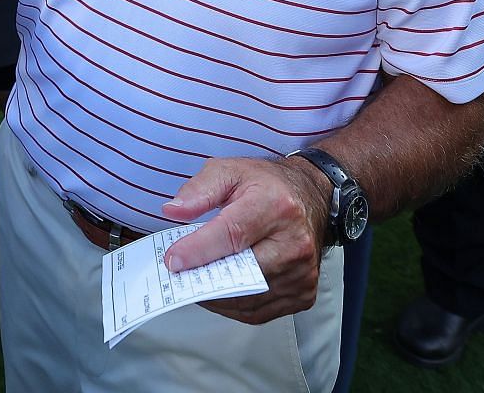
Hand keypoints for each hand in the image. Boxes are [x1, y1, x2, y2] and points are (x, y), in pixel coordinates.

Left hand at [159, 156, 327, 324]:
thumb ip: (199, 190)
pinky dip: (233, 306)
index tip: (173, 260)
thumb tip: (173, 211)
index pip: (232, 235)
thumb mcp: (229, 171)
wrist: (310, 198)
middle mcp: (295, 242)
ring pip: (247, 299)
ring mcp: (302, 272)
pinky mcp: (304, 293)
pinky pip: (258, 312)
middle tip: (177, 276)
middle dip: (203, 277)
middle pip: (240, 272)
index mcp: (276, 206)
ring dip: (215, 296)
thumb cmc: (268, 186)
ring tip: (194, 282)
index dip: (198, 250)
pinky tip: (218, 291)